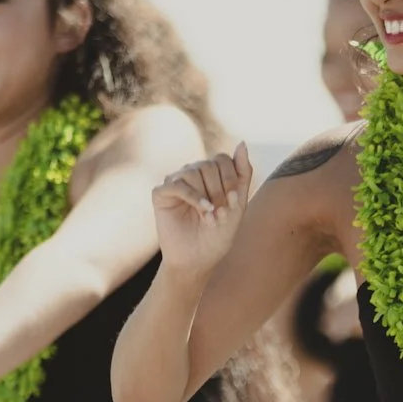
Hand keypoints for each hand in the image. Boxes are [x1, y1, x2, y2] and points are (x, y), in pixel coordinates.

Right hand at [151, 146, 250, 273]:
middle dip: (220, 190)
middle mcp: (191, 174)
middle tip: (222, 214)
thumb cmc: (218, 235)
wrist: (198, 260)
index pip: (222, 159)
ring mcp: (175, 183)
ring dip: (207, 196)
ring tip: (211, 217)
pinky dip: (193, 197)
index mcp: (209, 175)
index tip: (234, 203)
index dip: (230, 179)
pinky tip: (203, 211)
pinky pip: (177, 184)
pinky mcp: (160, 194)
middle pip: (208, 164)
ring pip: (193, 171)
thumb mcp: (238, 203)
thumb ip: (242, 173)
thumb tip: (242, 142)